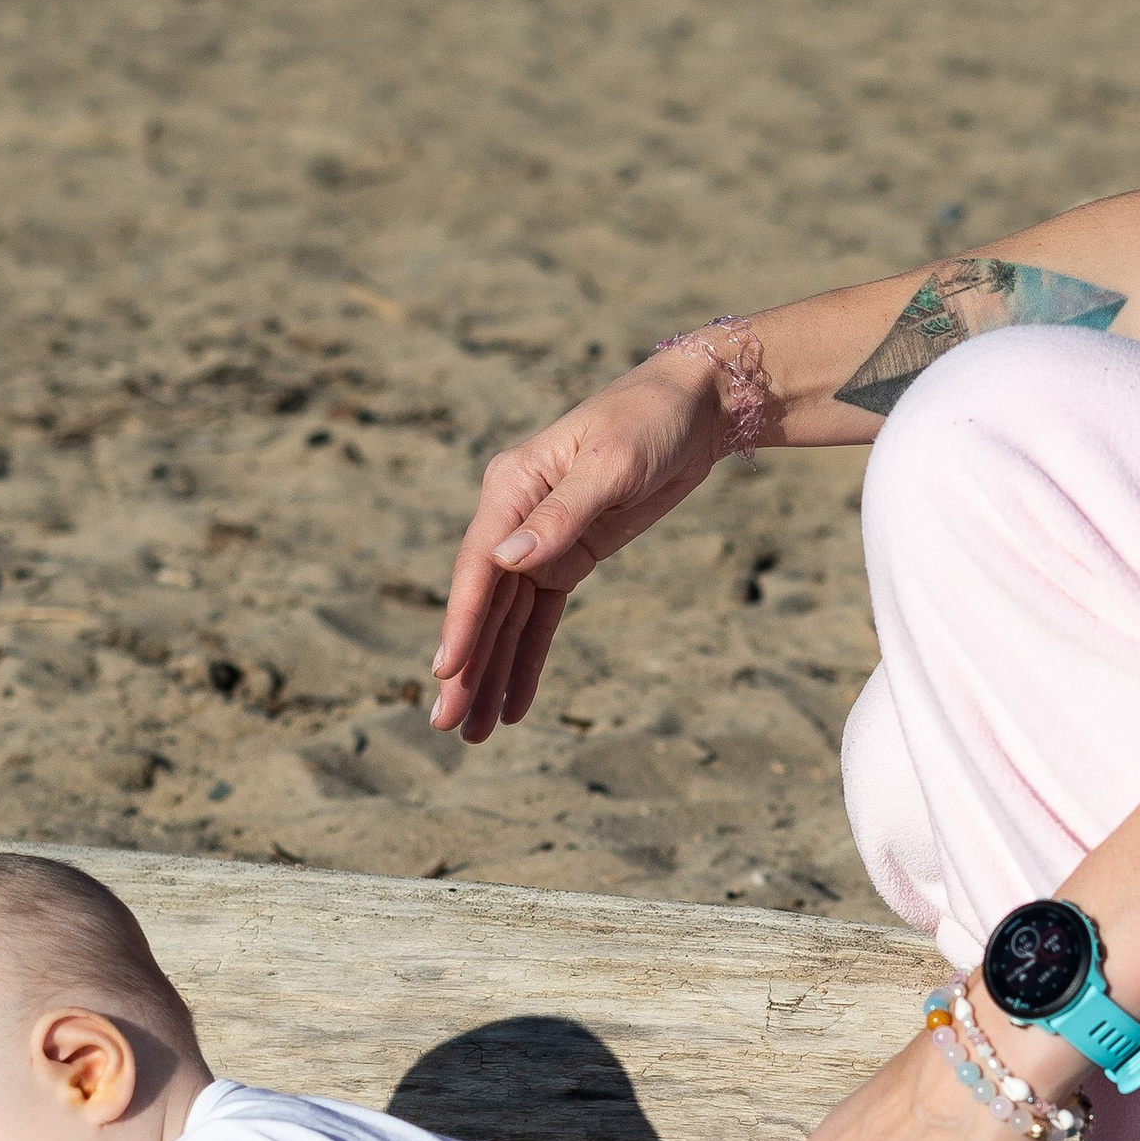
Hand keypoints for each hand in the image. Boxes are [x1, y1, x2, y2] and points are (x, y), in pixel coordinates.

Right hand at [431, 355, 728, 741]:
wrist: (693, 407)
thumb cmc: (650, 421)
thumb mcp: (613, 464)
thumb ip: (562, 515)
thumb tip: (507, 562)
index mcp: (512, 486)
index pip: (478, 565)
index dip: (460, 622)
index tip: (445, 672)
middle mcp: (515, 517)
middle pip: (483, 603)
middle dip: (466, 666)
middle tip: (446, 726)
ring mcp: (539, 540)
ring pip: (506, 620)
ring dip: (490, 674)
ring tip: (474, 733)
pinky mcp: (569, 557)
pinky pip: (539, 618)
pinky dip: (526, 659)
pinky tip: (514, 703)